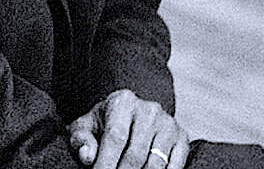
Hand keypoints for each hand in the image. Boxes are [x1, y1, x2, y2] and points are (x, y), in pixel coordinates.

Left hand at [68, 89, 188, 168]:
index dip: (106, 162)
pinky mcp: (182, 138)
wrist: (127, 117)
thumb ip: (81, 140)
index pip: (115, 137)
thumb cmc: (102, 125)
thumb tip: (87, 156)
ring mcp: (168, 124)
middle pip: (136, 154)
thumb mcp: (85, 127)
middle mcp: (149, 110)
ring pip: (155, 163)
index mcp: (122, 102)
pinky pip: (174, 165)